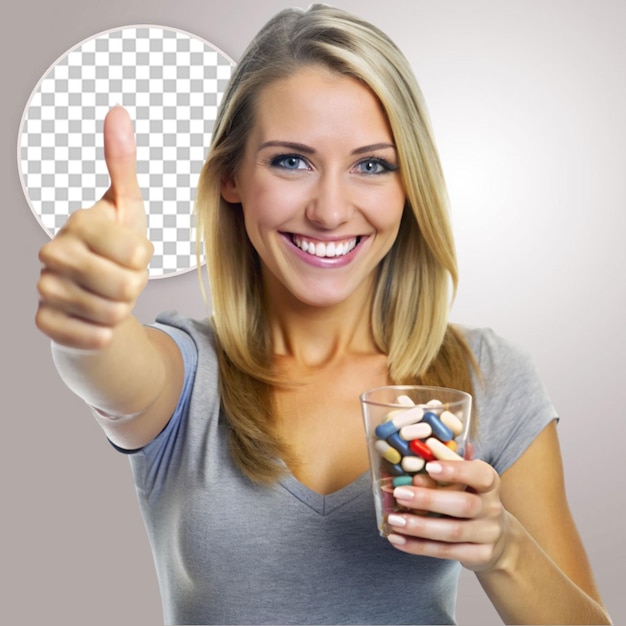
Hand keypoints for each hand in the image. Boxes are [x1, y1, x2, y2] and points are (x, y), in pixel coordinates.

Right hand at [36, 106, 152, 349]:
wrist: (95, 294)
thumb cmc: (116, 250)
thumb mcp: (127, 208)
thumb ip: (123, 164)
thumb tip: (118, 112)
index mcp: (79, 221)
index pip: (139, 252)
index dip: (146, 259)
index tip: (132, 254)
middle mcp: (54, 251)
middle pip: (128, 285)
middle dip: (136, 288)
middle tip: (124, 280)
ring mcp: (46, 287)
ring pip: (113, 313)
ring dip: (121, 310)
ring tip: (109, 296)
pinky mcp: (45, 320)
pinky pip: (93, 336)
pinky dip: (104, 333)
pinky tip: (96, 320)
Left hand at [386, 460, 510, 571]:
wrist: (496, 537)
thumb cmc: (468, 499)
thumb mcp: (461, 483)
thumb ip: (440, 477)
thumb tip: (414, 476)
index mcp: (489, 483)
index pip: (480, 475)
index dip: (456, 471)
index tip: (429, 467)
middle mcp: (492, 508)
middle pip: (464, 505)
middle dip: (429, 500)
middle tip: (399, 494)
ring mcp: (489, 534)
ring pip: (453, 532)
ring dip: (420, 526)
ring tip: (394, 520)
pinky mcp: (480, 555)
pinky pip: (446, 552)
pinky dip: (419, 546)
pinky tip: (397, 539)